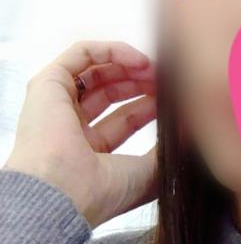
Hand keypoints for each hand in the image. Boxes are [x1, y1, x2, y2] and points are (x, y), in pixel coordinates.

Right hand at [3, 40, 157, 228]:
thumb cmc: (102, 193)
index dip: (150, 105)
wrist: (66, 193)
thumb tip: (189, 128)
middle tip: (168, 82)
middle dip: (142, 83)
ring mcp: (57, 105)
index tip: (175, 100)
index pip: (125, 119)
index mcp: (90, 152)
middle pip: (111, 92)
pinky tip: (138, 61)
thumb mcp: (149, 173)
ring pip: (96, 71)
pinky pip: (81, 54)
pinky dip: (111, 50)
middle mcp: (71, 128)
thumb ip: (168, 149)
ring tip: (156, 70)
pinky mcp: (47, 85)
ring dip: (129, 66)